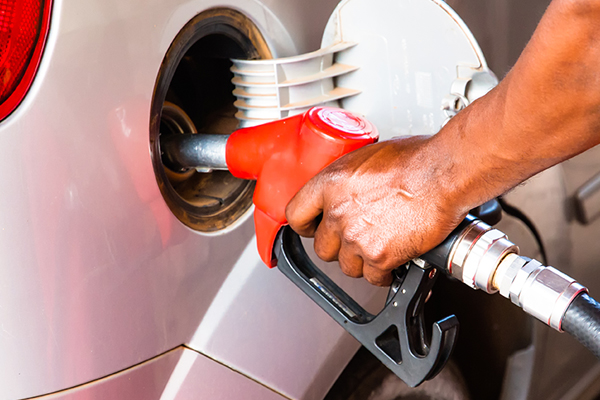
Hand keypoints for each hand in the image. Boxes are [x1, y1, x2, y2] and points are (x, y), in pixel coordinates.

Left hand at [286, 135, 467, 285]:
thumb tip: (348, 188)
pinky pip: (373, 277)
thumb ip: (349, 179)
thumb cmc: (416, 159)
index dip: (305, 225)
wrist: (444, 173)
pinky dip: (383, 274)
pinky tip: (392, 261)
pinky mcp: (379, 256)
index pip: (296, 214)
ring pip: (346, 266)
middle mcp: (338, 212)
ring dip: (361, 261)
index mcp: (330, 183)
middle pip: (322, 247)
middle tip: (355, 239)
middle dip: (338, 246)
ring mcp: (356, 237)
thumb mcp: (368, 156)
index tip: (312, 228)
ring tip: (378, 247)